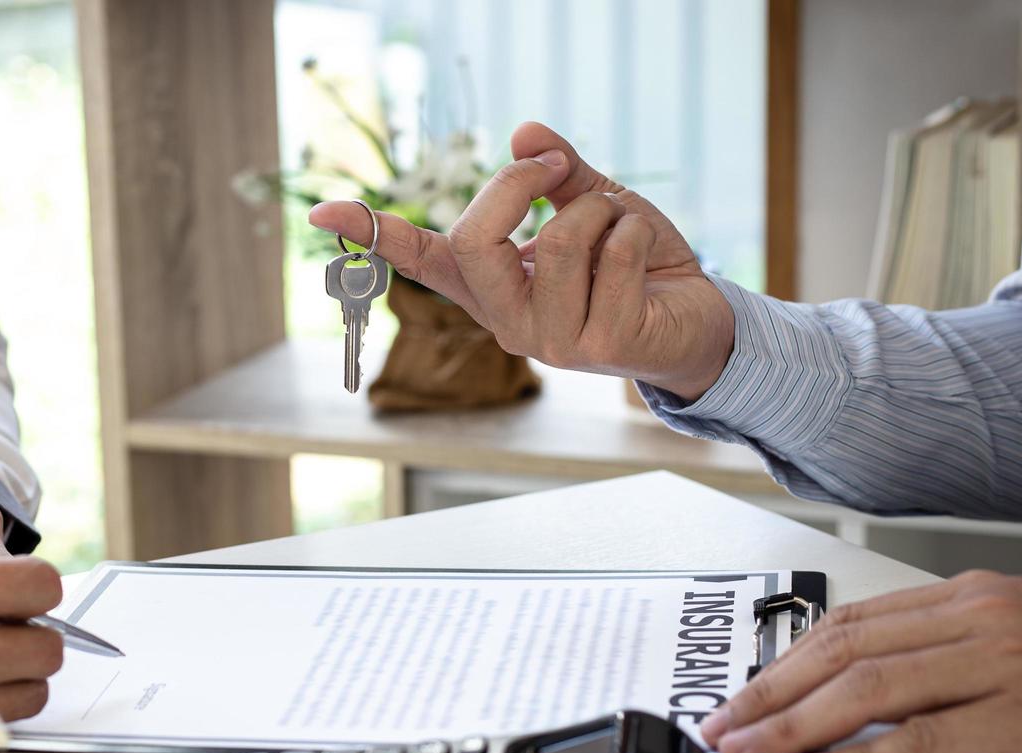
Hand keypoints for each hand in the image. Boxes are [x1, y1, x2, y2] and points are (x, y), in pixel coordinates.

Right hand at [308, 121, 735, 400]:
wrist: (698, 318)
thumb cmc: (637, 263)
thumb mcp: (594, 204)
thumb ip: (558, 172)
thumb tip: (524, 134)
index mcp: (491, 284)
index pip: (421, 258)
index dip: (373, 232)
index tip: (323, 213)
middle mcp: (507, 319)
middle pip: (475, 241)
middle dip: (519, 185)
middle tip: (557, 167)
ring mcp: (548, 341)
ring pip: (554, 243)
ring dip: (599, 209)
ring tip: (621, 224)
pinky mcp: (598, 347)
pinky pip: (611, 255)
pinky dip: (635, 230)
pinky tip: (646, 256)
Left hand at [700, 571, 1021, 752]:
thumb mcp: (1006, 636)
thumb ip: (934, 649)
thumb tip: (845, 680)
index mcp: (962, 598)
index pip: (846, 627)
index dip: (781, 664)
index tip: (737, 698)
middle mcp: (975, 619)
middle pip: (843, 654)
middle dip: (770, 695)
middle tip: (723, 730)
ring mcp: (1001, 663)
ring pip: (870, 691)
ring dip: (796, 726)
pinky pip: (928, 739)